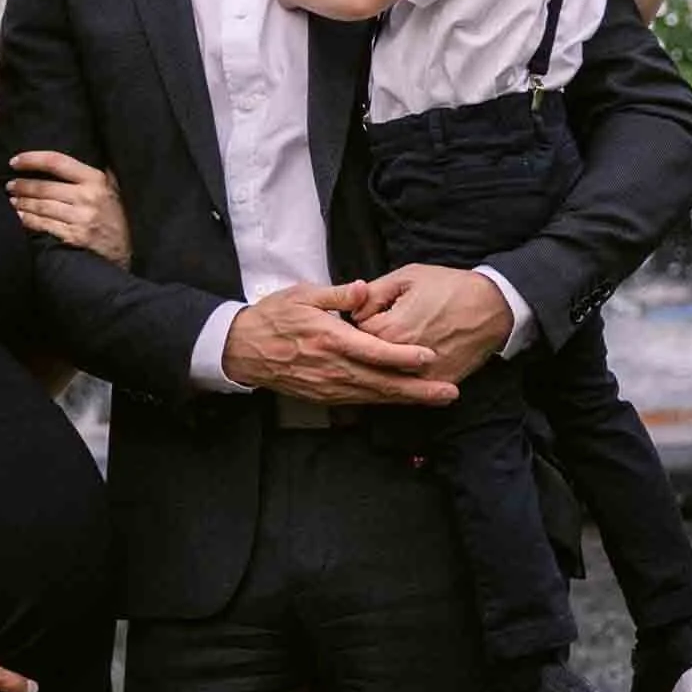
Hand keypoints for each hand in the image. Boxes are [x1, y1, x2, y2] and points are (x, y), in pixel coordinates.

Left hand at [6, 150, 131, 267]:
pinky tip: (19, 218)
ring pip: (41, 207)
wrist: (130, 250)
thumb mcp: (114, 187)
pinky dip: (28, 221)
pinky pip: (44, 226)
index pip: (57, 162)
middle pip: (44, 187)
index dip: (32, 159)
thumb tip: (84, 148)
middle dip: (21, 186)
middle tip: (9, 186)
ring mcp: (81, 219)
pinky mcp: (75, 237)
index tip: (15, 161)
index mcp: (96, 179)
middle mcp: (88, 197)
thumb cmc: (119, 216)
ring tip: (11, 201)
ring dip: (21, 204)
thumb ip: (97, 171)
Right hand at [219, 280, 453, 406]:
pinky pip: (360, 401)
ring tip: (437, 398)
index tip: (429, 357)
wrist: (242, 350)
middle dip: (418, 390)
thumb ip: (336, 295)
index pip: (373, 351)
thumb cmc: (274, 318)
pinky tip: (404, 400)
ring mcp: (329, 386)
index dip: (403, 356)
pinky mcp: (324, 397)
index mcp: (330, 339)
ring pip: (375, 397)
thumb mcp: (303, 295)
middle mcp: (333, 368)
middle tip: (449, 392)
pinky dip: (385, 401)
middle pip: (382, 383)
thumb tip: (363, 290)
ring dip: (407, 399)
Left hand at [351, 264, 510, 380]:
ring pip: (390, 374)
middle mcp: (403, 358)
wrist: (492, 305)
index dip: (365, 321)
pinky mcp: (439, 382)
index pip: (357, 334)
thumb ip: (373, 292)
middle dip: (373, 343)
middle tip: (390, 328)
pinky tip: (416, 361)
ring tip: (404, 342)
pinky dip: (411, 375)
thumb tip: (354, 307)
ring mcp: (422, 374)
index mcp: (390, 330)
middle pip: (371, 358)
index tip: (377, 314)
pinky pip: (415, 386)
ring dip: (390, 362)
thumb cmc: (451, 287)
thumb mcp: (407, 276)